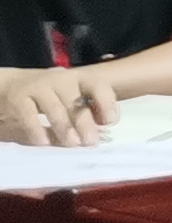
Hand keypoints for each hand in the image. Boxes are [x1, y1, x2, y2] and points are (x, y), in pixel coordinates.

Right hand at [0, 65, 117, 146]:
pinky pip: (29, 116)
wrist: (11, 86)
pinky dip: (37, 130)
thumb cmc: (51, 97)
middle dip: (85, 123)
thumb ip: (85, 113)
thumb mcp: (71, 100)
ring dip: (65, 128)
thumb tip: (99, 135)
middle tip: (90, 142)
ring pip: (54, 109)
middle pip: (75, 101)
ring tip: (72, 143)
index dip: (106, 103)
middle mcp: (60, 80)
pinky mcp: (19, 99)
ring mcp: (38, 87)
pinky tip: (44, 143)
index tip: (109, 122)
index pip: (98, 85)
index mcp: (80, 79)